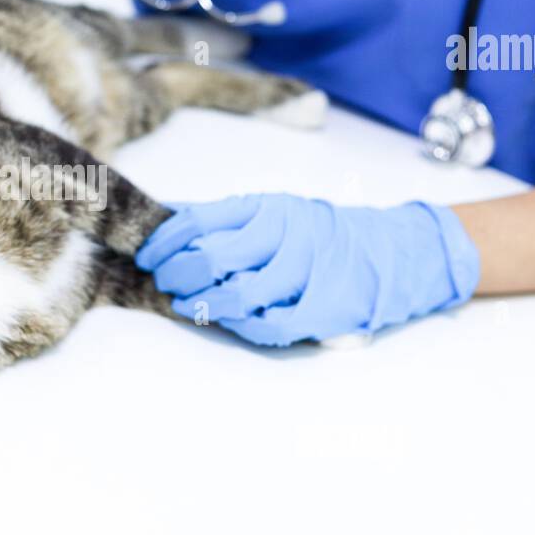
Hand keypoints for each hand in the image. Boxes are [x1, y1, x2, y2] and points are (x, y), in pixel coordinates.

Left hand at [136, 194, 479, 345]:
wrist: (388, 250)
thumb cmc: (315, 232)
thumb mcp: (270, 211)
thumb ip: (221, 217)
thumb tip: (164, 216)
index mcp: (267, 206)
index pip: (198, 221)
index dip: (163, 243)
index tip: (147, 257)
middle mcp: (285, 233)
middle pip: (212, 259)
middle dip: (177, 276)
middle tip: (167, 283)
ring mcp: (305, 271)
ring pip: (238, 296)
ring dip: (203, 306)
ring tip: (189, 306)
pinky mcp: (322, 307)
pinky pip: (269, 327)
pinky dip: (242, 328)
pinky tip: (229, 322)